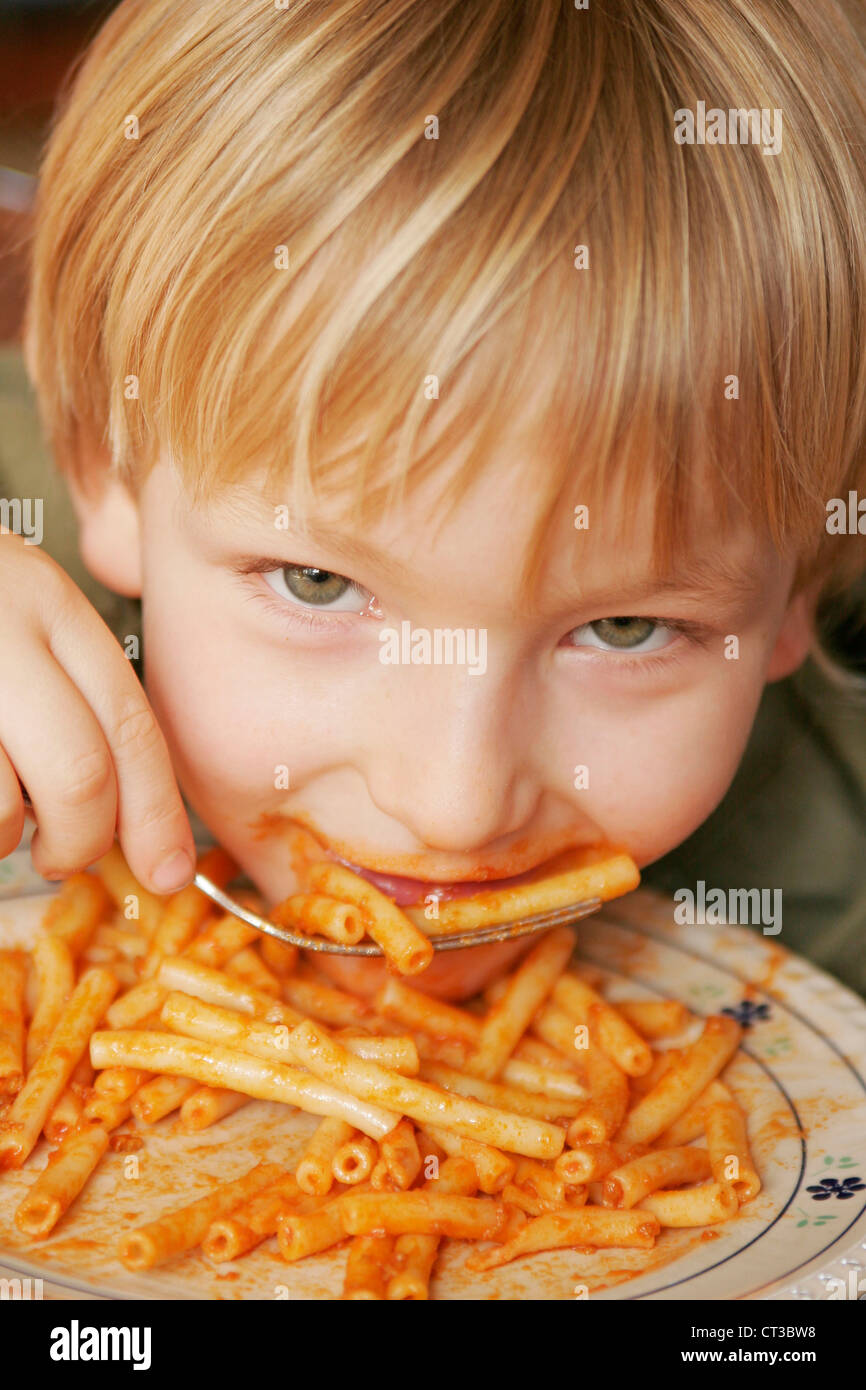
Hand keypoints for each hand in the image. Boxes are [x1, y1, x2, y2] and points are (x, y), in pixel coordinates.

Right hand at [0, 533, 194, 892]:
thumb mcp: (20, 616)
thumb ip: (72, 694)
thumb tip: (133, 818)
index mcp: (47, 603)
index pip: (130, 724)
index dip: (157, 814)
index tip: (168, 871)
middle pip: (80, 775)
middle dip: (83, 842)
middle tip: (61, 855)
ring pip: (3, 808)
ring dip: (4, 840)